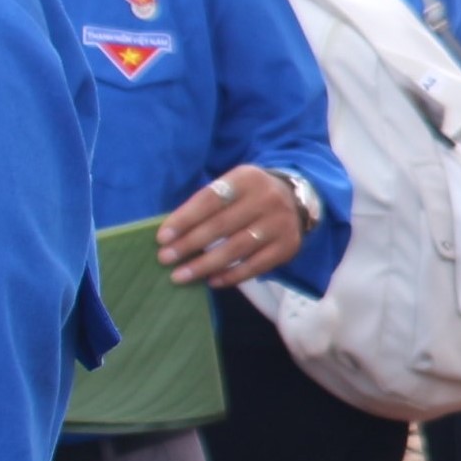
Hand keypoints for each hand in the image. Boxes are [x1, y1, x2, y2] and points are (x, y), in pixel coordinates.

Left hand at [159, 164, 309, 288]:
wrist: (298, 199)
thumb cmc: (250, 195)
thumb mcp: (232, 185)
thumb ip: (207, 203)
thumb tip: (172, 234)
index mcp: (247, 178)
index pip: (210, 200)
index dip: (184, 219)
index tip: (162, 238)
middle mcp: (267, 199)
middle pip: (221, 225)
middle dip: (189, 244)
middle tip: (165, 259)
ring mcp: (280, 224)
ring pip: (236, 248)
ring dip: (205, 265)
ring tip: (180, 276)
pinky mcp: (288, 246)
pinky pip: (255, 266)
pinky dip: (231, 275)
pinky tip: (211, 281)